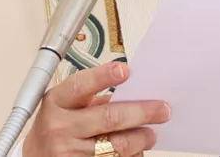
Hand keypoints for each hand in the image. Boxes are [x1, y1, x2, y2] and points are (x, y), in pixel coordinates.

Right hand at [23, 62, 169, 156]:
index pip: (80, 86)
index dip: (103, 77)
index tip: (125, 70)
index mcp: (57, 103)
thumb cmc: (57, 127)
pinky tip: (137, 150)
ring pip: (117, 145)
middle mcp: (60, 128)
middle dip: (142, 112)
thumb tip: (135, 94)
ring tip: (151, 133)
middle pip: (109, 118)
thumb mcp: (67, 106)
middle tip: (163, 109)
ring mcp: (69, 153)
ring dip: (141, 138)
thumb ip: (93, 99)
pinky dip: (132, 155)